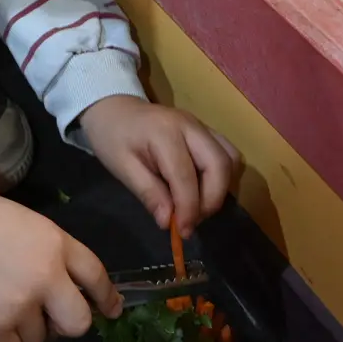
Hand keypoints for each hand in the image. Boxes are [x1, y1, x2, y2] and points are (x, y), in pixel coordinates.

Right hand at [0, 181, 122, 341]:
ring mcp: (21, 305)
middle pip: (78, 321)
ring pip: (41, 339)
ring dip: (30, 330)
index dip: (107, 297)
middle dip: (69, 323)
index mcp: (57, 245)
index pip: (97, 277)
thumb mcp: (30, 224)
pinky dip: (7, 341)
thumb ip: (53, 253)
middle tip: (52, 317)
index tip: (111, 309)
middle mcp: (47, 278)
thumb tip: (65, 282)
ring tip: (10, 310)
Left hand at [80, 96, 237, 236]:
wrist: (115, 109)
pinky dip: (222, 176)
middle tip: (192, 220)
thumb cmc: (113, 138)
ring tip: (197, 206)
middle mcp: (191, 126)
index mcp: (165, 132)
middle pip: (219, 164)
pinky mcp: (206, 131)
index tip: (182, 232)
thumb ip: (148, 193)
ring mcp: (202, 126)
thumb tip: (169, 222)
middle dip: (212, 200)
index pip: (186, 175)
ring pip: (230, 159)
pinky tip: (202, 189)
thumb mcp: (122, 167)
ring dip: (220, 188)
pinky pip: (227, 154)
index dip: (188, 208)